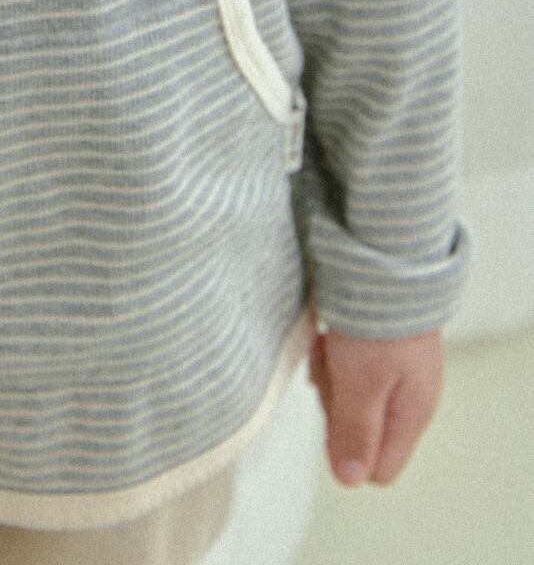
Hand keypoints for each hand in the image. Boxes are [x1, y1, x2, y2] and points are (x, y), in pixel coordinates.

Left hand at [306, 324, 443, 486]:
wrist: (387, 259)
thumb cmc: (377, 323)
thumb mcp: (362, 384)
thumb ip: (355, 433)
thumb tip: (349, 480)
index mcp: (411, 415)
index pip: (379, 468)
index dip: (348, 448)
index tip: (337, 409)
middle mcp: (406, 398)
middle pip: (358, 431)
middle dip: (335, 403)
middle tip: (330, 367)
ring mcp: (394, 371)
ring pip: (349, 398)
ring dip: (331, 374)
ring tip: (328, 343)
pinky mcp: (379, 346)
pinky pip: (348, 368)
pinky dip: (333, 353)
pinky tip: (328, 333)